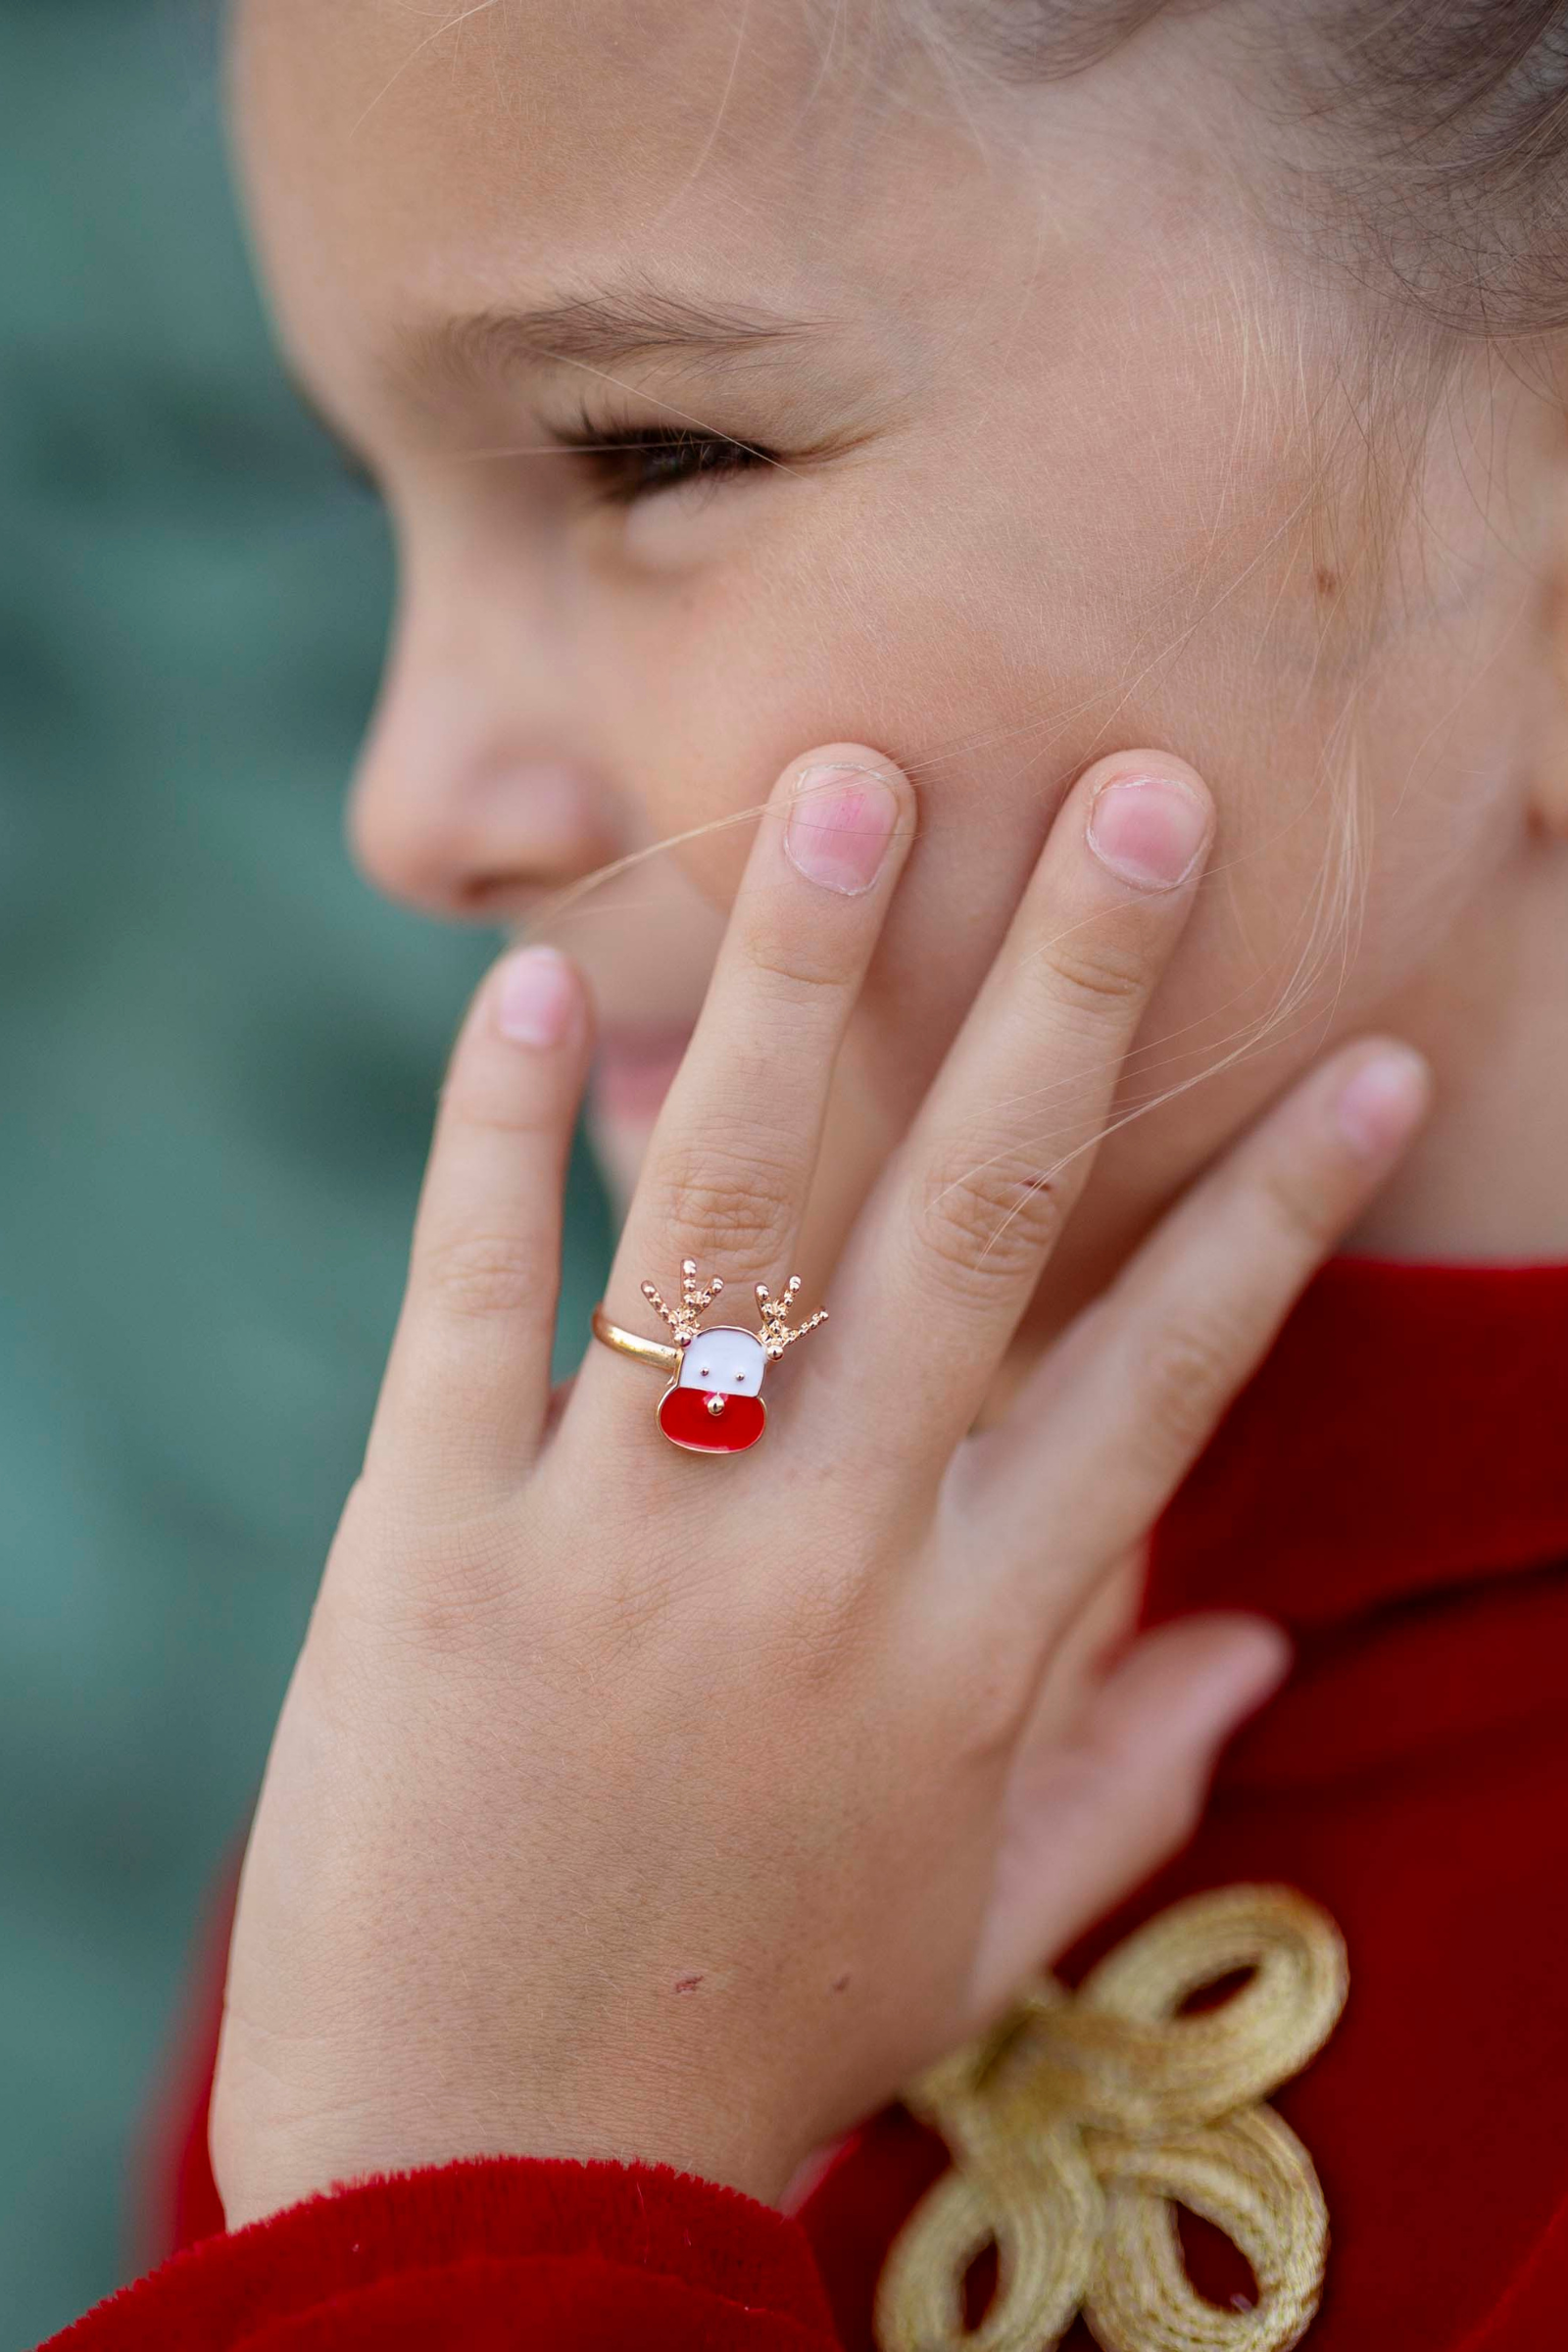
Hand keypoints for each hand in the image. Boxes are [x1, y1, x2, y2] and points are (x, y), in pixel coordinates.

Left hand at [210, 742, 1427, 2226]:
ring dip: (791, 983)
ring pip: (721, 1207)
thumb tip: (1256, 1655)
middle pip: (970, 1228)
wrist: (479, 2179)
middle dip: (1066, 999)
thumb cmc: (744, 2041)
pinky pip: (468, 1297)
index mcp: (967, 1656)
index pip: (1160, 1387)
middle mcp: (815, 1562)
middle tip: (1134, 798)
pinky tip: (528, 979)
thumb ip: (1124, 1784)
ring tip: (840, 787)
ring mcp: (613, 1538)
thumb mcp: (974, 1932)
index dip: (1271, 1217)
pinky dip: (489, 1131)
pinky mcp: (423, 1542)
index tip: (1365, 1064)